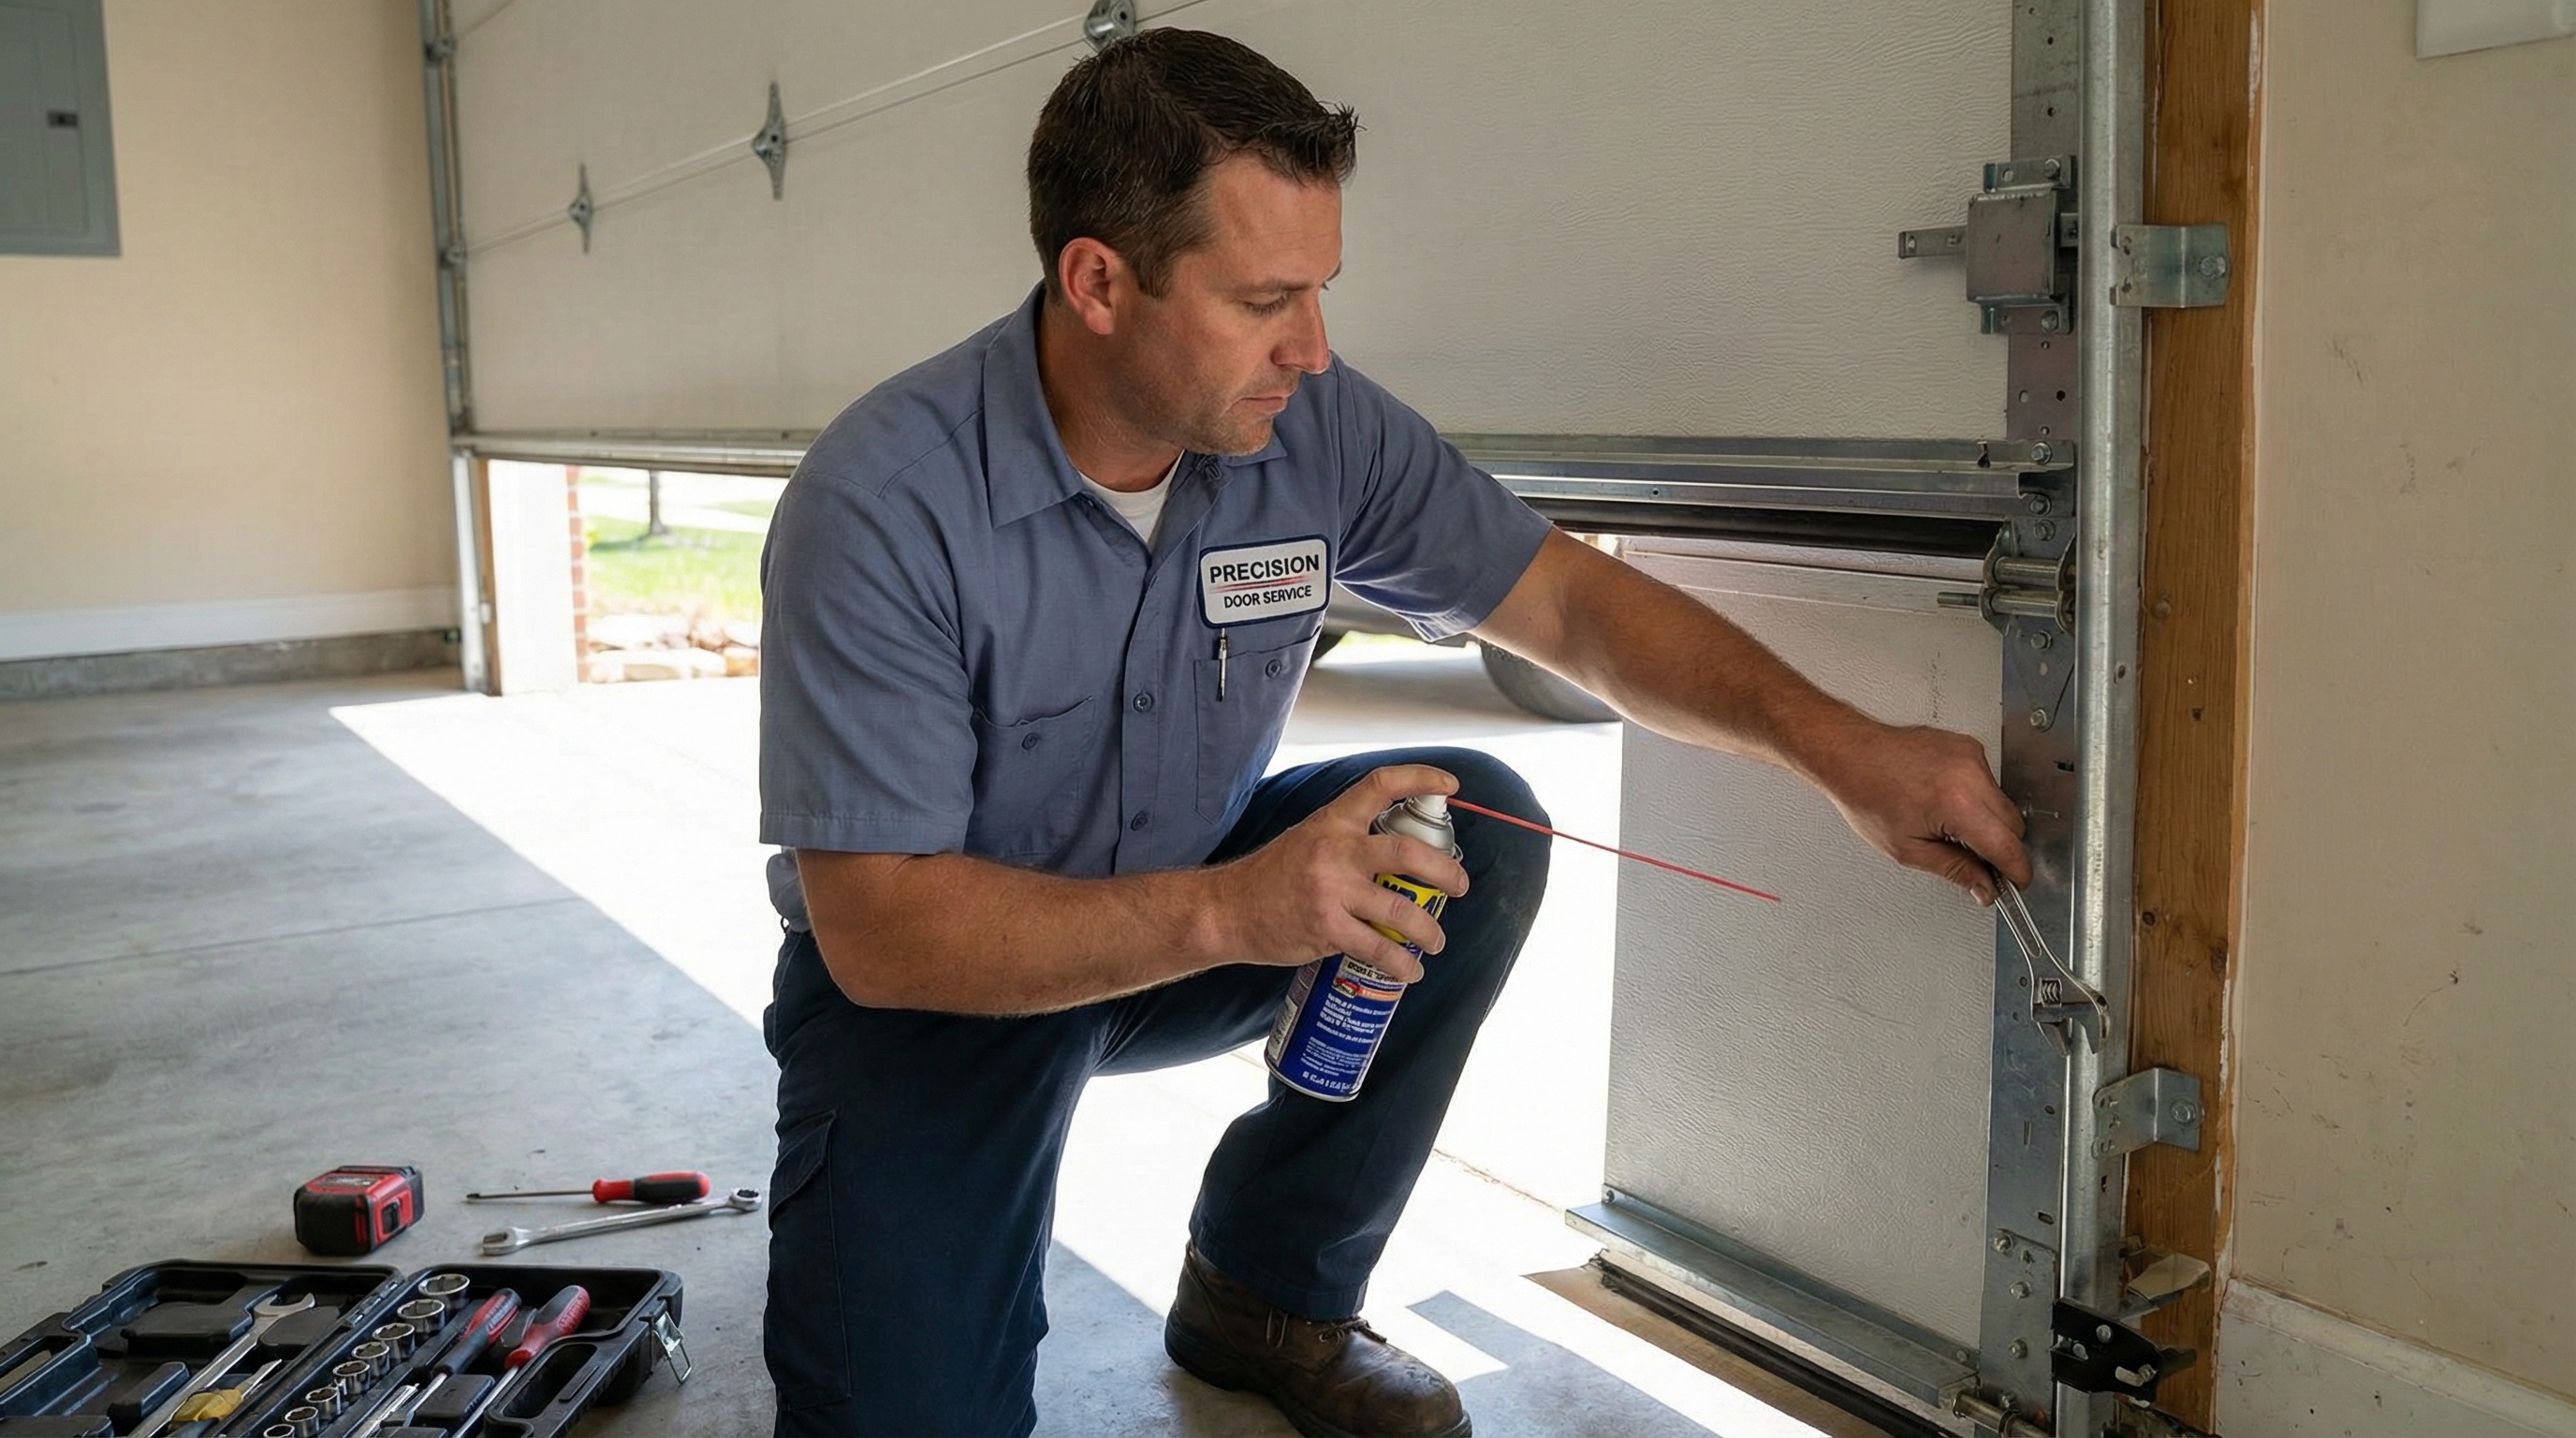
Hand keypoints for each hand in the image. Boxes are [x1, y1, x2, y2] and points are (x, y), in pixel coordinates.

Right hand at [1206, 764, 1470, 980]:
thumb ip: (1348, 840)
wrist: (1228, 910)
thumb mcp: (1308, 839)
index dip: (1420, 778)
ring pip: (1401, 909)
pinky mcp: (1326, 927)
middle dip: (1445, 870)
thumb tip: (1398, 855)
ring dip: (1429, 929)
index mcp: (1332, 821)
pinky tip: (1410, 970)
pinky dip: (1401, 963)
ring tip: (1436, 940)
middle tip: (1460, 885)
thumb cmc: (1272, 877)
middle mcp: (1335, 850)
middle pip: (1407, 851)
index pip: (1380, 785)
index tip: (1451, 783)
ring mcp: (1331, 890)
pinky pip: (1377, 947)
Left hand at [1809, 716, 2031, 902]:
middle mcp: (1970, 774)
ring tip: (1946, 824)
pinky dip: (1976, 797)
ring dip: (1987, 821)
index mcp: (1958, 803)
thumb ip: (1955, 870)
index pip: (2008, 846)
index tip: (2016, 883)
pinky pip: (1988, 781)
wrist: (1850, 754)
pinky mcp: (1968, 746)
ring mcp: (1972, 755)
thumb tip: (1984, 887)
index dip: (2016, 870)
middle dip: (1999, 847)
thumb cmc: (1866, 794)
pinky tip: (1944, 801)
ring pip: (2003, 803)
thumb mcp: (1908, 849)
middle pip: (2014, 824)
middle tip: (1974, 860)